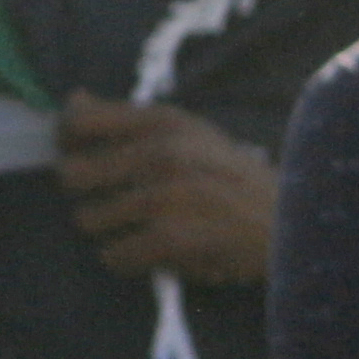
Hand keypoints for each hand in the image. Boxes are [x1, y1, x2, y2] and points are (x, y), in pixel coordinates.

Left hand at [58, 96, 276, 283]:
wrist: (291, 223)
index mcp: (164, 121)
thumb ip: (129, 119)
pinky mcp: (170, 236)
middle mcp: (162, 151)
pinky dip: (128, 260)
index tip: (83, 156)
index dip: (67, 143)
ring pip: (88, 219)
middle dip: (89, 194)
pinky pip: (113, 255)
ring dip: (111, 231)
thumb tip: (73, 99)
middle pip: (73, 175)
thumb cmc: (231, 179)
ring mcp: (165, 194)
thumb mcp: (188, 134)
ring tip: (146, 229)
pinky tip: (157, 252)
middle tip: (120, 203)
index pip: (78, 121)